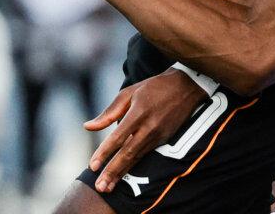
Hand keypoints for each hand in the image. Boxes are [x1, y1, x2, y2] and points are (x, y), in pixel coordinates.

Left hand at [83, 69, 208, 192]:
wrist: (186, 87)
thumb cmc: (153, 87)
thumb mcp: (129, 93)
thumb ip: (109, 113)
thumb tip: (88, 127)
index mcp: (138, 113)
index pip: (118, 137)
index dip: (104, 153)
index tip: (92, 166)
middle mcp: (149, 127)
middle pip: (128, 153)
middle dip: (112, 172)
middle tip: (100, 187)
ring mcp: (159, 135)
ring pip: (136, 158)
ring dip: (121, 174)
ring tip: (107, 187)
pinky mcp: (165, 140)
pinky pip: (145, 155)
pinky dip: (133, 167)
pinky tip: (123, 176)